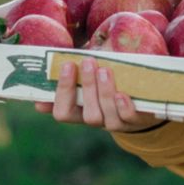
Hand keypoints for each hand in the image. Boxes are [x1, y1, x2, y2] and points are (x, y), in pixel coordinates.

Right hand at [31, 55, 160, 132]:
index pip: (62, 112)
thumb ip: (69, 81)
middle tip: (87, 62)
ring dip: (104, 92)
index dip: (63, 92)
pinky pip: (128, 118)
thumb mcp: (87, 80)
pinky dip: (123, 107)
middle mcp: (98, 121)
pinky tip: (122, 93)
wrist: (141, 98)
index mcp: (80, 112)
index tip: (67, 65)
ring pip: (107, 116)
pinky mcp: (137, 120)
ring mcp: (118, 122)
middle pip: (88, 115)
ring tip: (104, 70)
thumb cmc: (106, 82)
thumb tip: (42, 91)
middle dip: (87, 87)